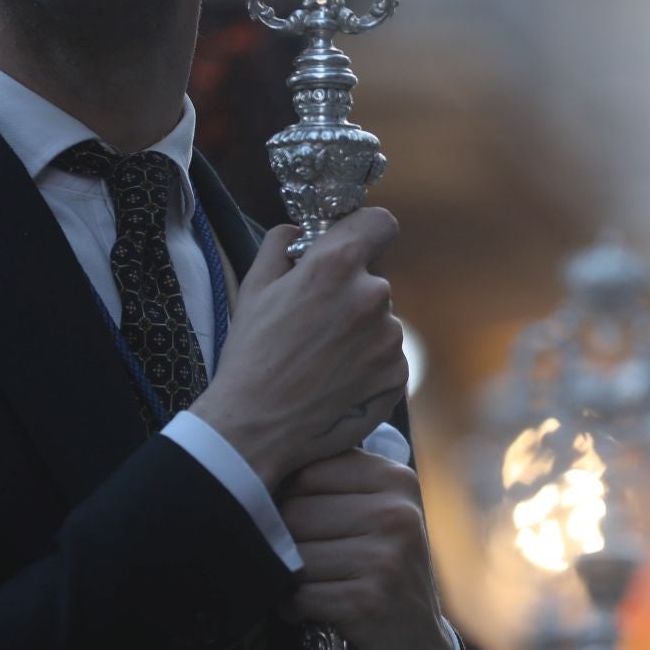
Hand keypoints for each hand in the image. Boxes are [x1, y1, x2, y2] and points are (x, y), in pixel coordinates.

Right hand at [190, 209, 406, 487]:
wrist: (257, 427)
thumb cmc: (251, 355)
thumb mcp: (255, 286)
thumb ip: (281, 244)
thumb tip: (299, 230)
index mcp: (336, 265)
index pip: (380, 223)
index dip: (365, 233)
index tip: (352, 247)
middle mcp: (372, 296)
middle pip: (373, 281)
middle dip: (349, 295)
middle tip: (314, 325)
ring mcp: (389, 338)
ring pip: (381, 322)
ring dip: (360, 333)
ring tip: (321, 361)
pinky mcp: (397, 375)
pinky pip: (387, 358)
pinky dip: (368, 366)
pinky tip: (335, 382)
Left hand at [279, 449, 453, 649]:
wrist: (416, 645)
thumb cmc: (382, 571)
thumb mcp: (376, 514)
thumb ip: (334, 483)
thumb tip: (258, 463)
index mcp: (395, 480)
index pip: (308, 471)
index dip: (289, 498)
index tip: (301, 522)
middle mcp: (396, 513)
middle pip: (296, 512)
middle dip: (286, 541)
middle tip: (305, 561)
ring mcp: (386, 557)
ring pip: (294, 555)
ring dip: (289, 578)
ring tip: (311, 585)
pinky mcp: (369, 601)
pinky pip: (300, 595)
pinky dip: (294, 607)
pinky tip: (313, 609)